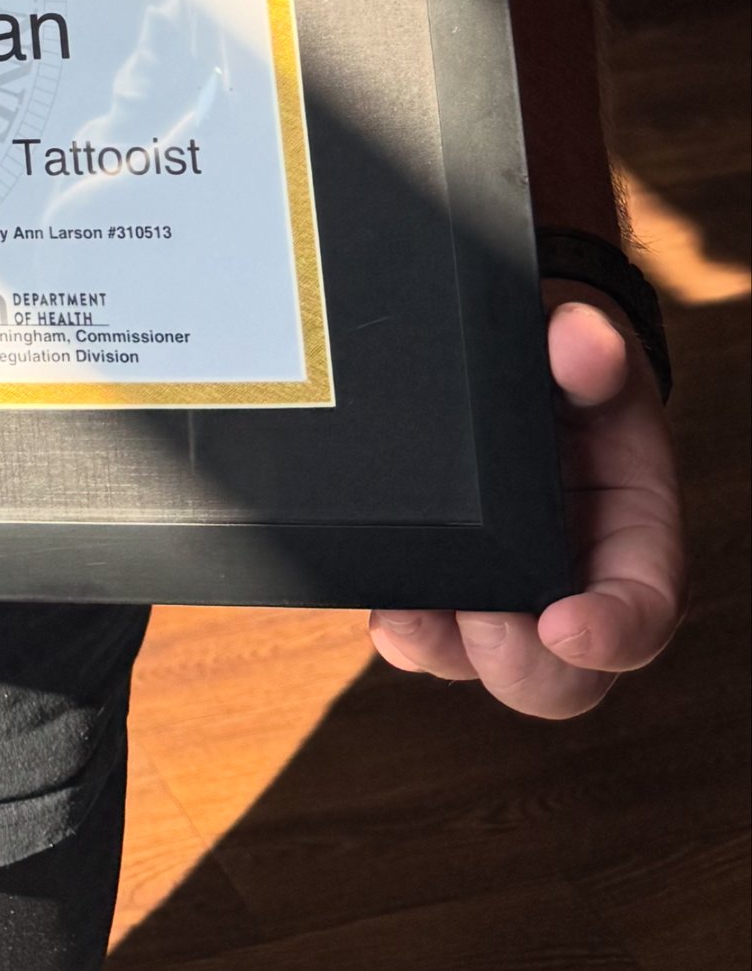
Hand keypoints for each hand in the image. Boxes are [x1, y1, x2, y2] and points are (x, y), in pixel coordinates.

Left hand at [369, 288, 682, 717]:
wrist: (520, 369)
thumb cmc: (566, 373)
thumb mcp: (587, 350)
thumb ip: (590, 347)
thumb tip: (584, 342)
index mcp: (633, 542)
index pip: (641, 613)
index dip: (611, 634)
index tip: (565, 627)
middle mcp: (572, 587)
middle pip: (561, 676)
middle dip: (517, 662)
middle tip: (476, 616)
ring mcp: (508, 597)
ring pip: (479, 664)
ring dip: (440, 650)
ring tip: (402, 616)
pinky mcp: (448, 586)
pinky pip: (425, 632)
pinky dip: (403, 628)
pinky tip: (377, 595)